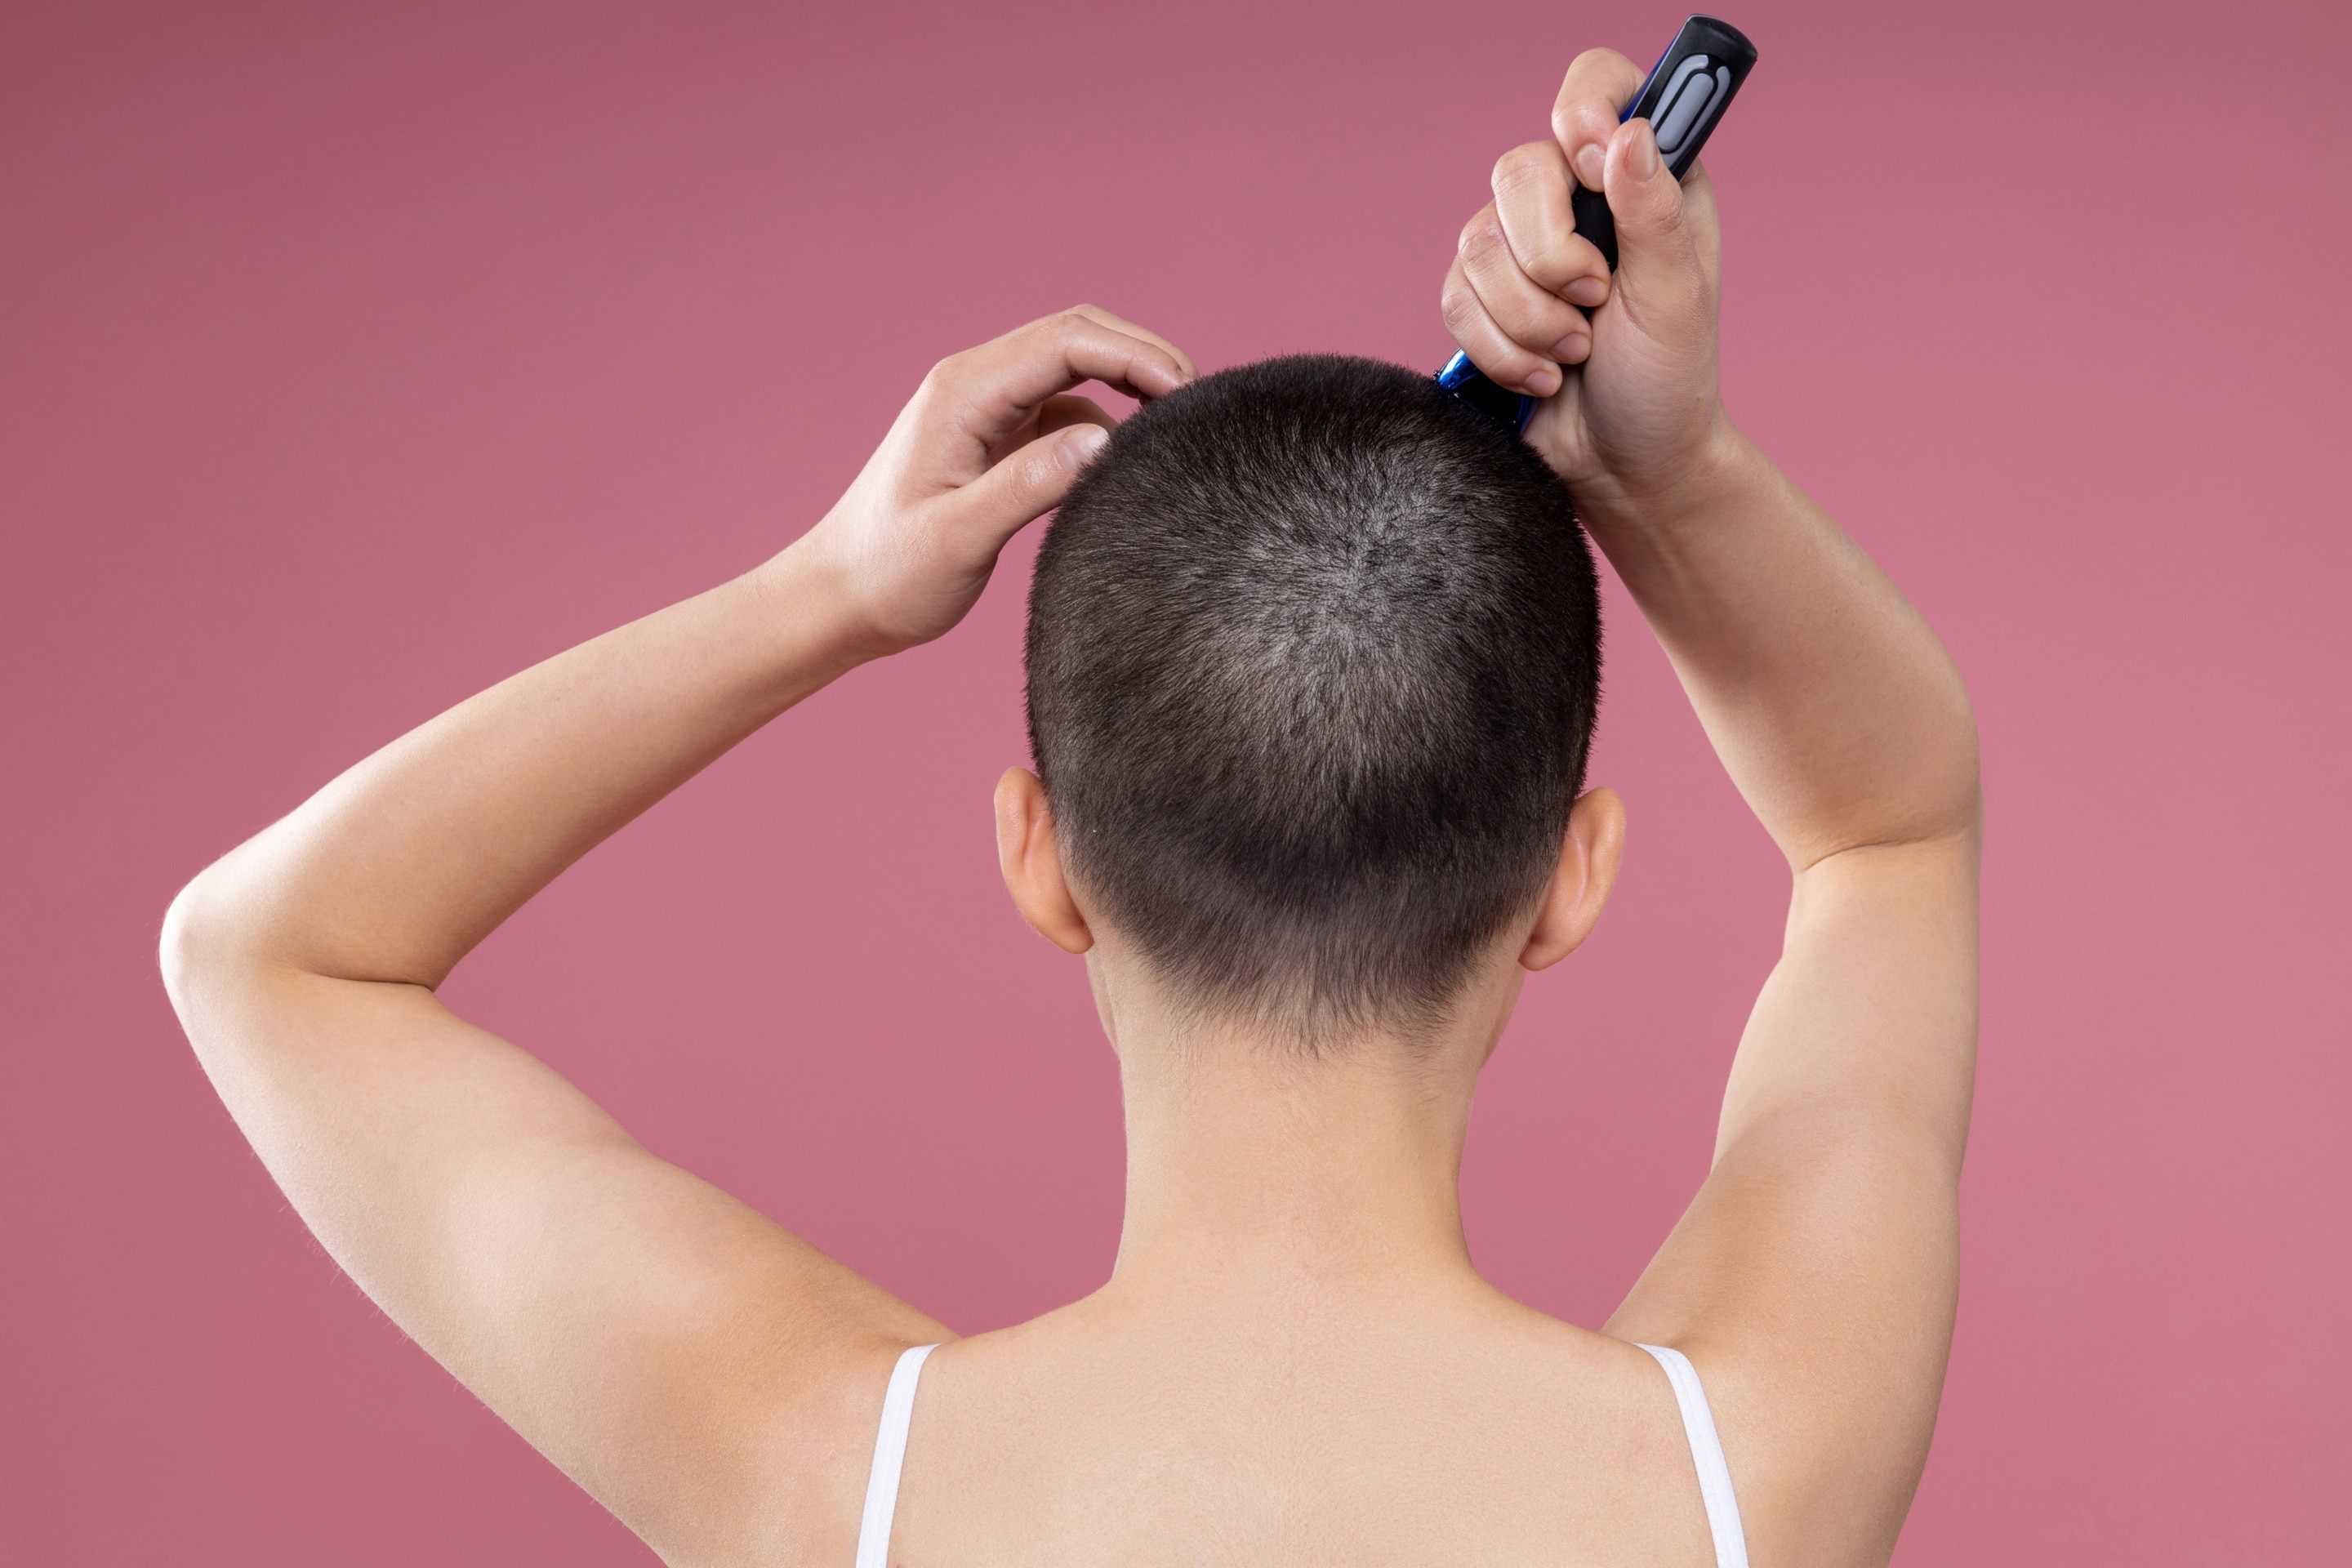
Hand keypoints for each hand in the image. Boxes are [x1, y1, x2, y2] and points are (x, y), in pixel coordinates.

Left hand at [795, 306, 1196, 654]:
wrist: (838, 600)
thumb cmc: (889, 574)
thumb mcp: (959, 537)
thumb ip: (1030, 485)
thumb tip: (1106, 441)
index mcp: (964, 393)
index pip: (1068, 340)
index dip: (1137, 355)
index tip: (1189, 393)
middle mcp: (976, 386)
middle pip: (1078, 336)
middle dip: (1144, 357)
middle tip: (1201, 404)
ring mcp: (988, 410)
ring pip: (1077, 368)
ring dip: (1130, 384)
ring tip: (1178, 432)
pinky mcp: (998, 439)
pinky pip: (1066, 409)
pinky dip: (1108, 422)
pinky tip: (1129, 463)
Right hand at [1439, 50, 1734, 527]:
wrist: (1623, 468)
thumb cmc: (1667, 383)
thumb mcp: (1677, 298)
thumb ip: (1654, 212)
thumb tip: (1630, 133)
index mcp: (1640, 179)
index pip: (1596, 89)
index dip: (1581, 113)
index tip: (1590, 164)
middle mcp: (1576, 202)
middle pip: (1516, 170)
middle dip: (1548, 253)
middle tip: (1595, 300)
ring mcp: (1522, 249)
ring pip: (1476, 244)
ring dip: (1528, 318)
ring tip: (1575, 356)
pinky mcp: (1480, 300)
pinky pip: (1454, 300)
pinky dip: (1499, 349)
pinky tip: (1541, 377)